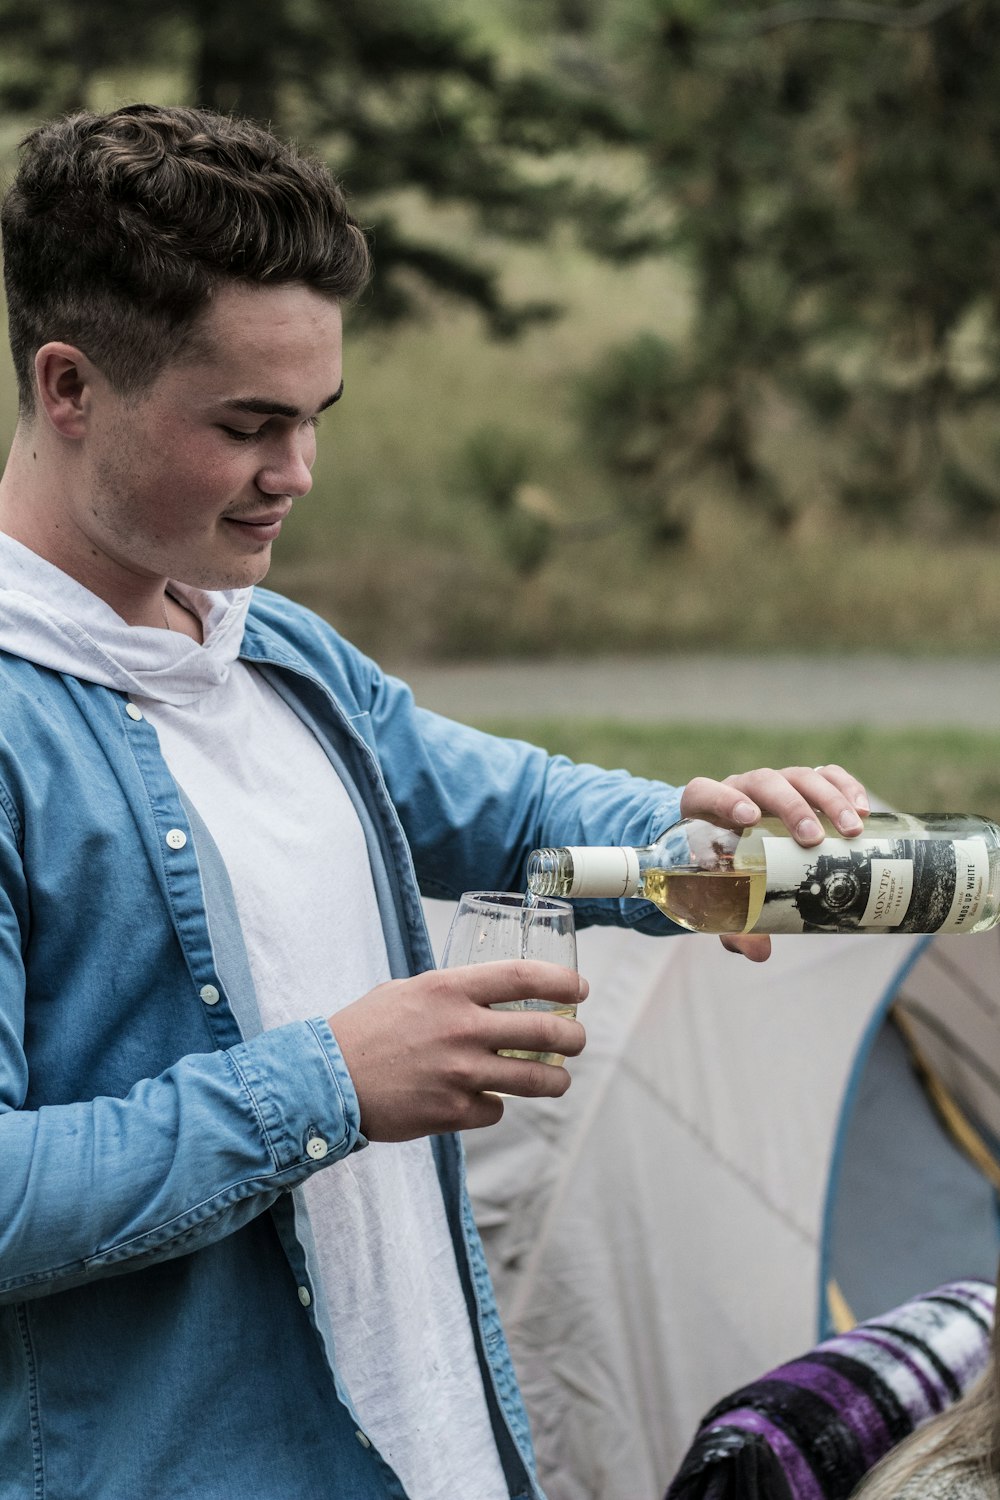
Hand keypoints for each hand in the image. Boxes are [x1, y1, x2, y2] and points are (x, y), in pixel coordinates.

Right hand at [328, 961, 586, 1140]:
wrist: (327, 1081)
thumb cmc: (363, 1031)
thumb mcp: (406, 991)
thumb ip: (447, 993)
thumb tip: (479, 995)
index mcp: (450, 989)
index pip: (524, 978)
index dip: (561, 983)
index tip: (580, 990)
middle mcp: (462, 1028)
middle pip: (544, 1031)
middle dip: (574, 1038)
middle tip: (578, 1040)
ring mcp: (460, 1073)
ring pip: (535, 1080)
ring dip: (556, 1081)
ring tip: (559, 1080)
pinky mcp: (452, 1112)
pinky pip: (495, 1110)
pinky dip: (495, 1106)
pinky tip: (484, 1101)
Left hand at [680, 763, 870, 961]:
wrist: (733, 846)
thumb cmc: (722, 870)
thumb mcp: (723, 897)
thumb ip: (735, 923)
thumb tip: (759, 952)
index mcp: (705, 809)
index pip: (706, 793)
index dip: (724, 800)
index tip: (748, 817)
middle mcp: (741, 789)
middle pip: (765, 783)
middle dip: (792, 807)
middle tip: (813, 838)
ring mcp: (776, 783)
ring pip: (801, 777)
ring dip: (829, 799)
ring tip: (852, 830)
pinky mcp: (803, 784)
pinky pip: (827, 775)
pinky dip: (846, 786)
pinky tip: (863, 810)